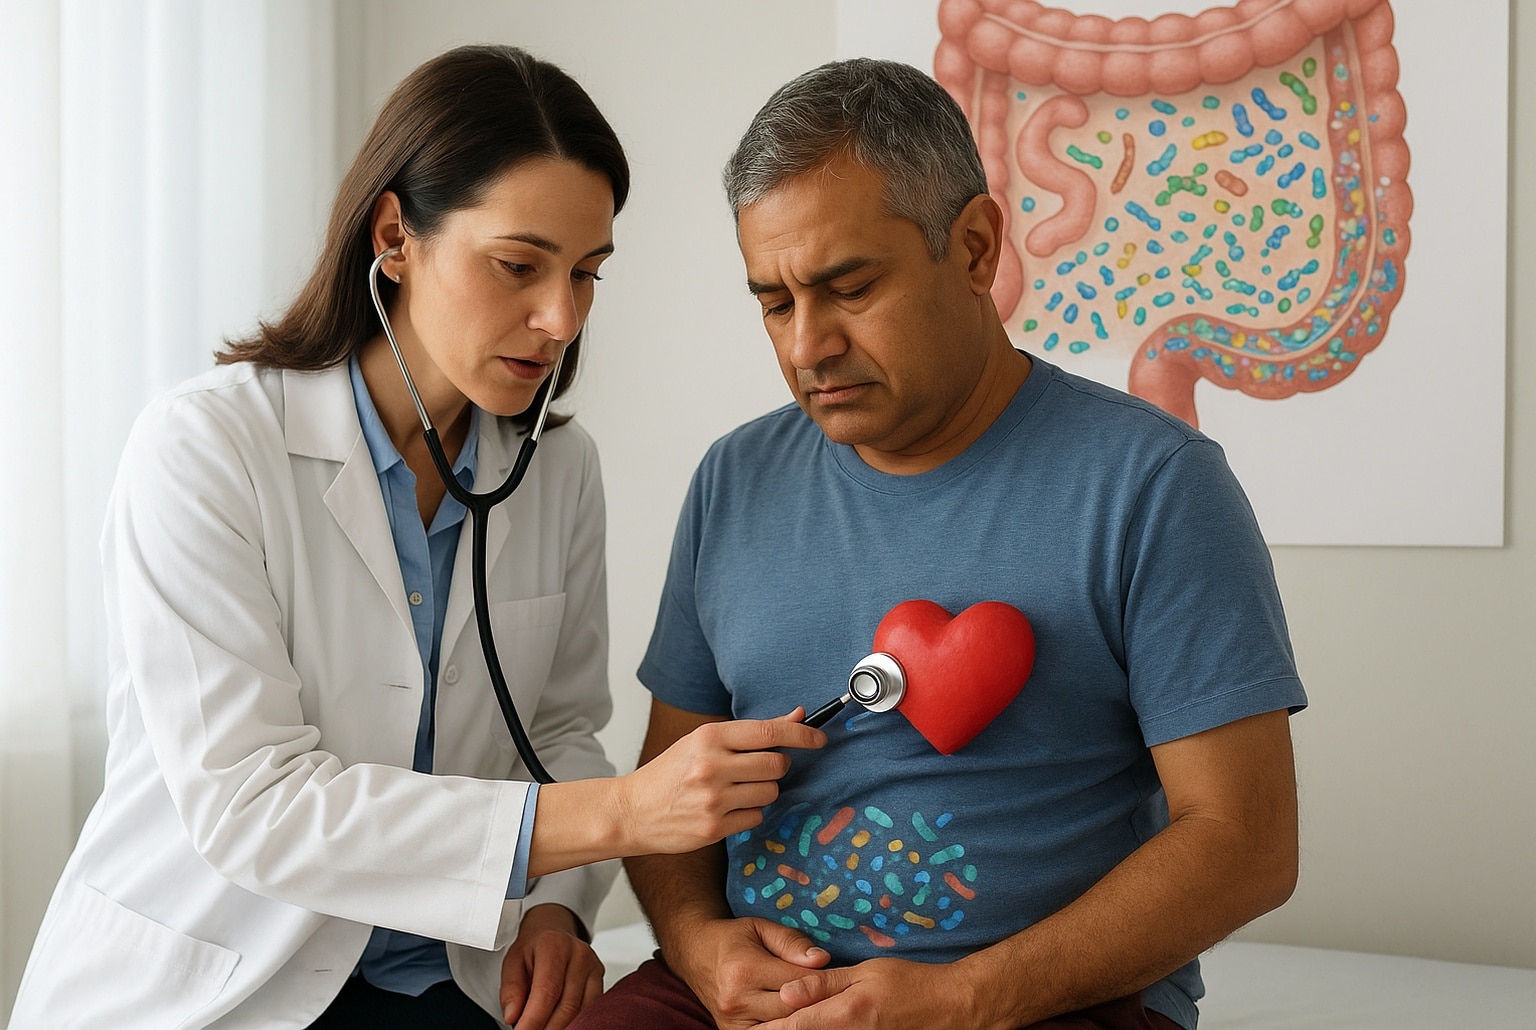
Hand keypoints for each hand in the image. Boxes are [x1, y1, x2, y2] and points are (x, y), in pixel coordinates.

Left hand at [499, 904, 603, 1028]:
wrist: (552, 932)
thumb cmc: (533, 949)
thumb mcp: (512, 962)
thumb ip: (511, 990)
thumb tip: (513, 1016)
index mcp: (554, 946)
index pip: (547, 991)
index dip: (534, 1019)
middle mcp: (579, 954)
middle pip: (567, 1006)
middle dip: (547, 1029)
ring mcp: (593, 967)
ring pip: (581, 1011)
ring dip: (561, 1028)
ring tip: (543, 1029)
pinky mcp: (600, 979)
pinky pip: (590, 1009)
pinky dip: (575, 1022)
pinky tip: (560, 1025)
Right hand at [620, 709, 824, 854]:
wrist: (632, 810)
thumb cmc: (671, 772)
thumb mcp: (704, 742)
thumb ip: (752, 732)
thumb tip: (798, 715)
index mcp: (708, 737)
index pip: (769, 732)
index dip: (801, 734)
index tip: (819, 738)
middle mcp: (711, 766)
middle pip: (776, 765)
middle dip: (777, 768)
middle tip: (759, 770)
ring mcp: (712, 799)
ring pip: (770, 793)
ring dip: (763, 792)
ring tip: (737, 791)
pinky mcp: (713, 828)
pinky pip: (756, 818)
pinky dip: (748, 814)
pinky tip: (726, 810)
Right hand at [667, 916, 830, 1029]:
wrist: (695, 954)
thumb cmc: (733, 938)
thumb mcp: (761, 927)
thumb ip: (792, 942)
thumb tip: (822, 960)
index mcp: (744, 970)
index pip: (797, 981)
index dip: (823, 980)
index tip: (841, 977)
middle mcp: (736, 1001)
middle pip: (792, 1009)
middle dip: (817, 1001)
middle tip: (838, 995)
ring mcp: (732, 1023)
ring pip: (783, 1027)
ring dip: (804, 1018)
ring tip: (820, 1007)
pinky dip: (786, 1027)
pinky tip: (798, 1017)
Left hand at [760, 958, 976, 1029]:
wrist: (950, 1008)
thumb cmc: (910, 983)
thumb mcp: (866, 972)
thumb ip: (825, 984)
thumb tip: (786, 992)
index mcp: (846, 1014)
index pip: (793, 1026)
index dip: (769, 1028)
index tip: (749, 1027)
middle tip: (754, 1027)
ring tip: (778, 1025)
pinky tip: (809, 1025)